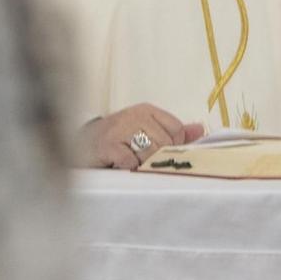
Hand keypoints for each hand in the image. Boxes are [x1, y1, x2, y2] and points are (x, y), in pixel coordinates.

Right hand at [80, 104, 203, 168]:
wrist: (80, 145)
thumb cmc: (116, 140)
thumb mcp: (144, 130)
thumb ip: (172, 131)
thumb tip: (200, 129)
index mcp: (147, 110)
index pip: (177, 129)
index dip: (173, 146)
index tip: (159, 153)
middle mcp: (135, 115)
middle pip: (164, 143)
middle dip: (156, 158)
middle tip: (141, 161)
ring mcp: (120, 129)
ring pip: (149, 153)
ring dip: (141, 164)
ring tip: (130, 163)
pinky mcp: (108, 145)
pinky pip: (131, 162)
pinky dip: (128, 169)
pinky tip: (120, 166)